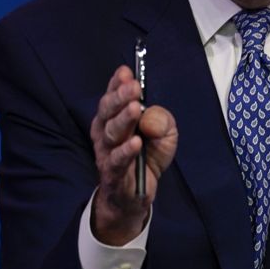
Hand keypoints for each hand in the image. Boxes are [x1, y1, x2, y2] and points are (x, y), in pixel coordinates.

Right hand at [88, 65, 177, 244]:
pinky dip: (126, 151)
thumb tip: (149, 114)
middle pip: (108, 111)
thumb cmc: (146, 158)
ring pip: (110, 133)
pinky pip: (117, 161)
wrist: (135, 196)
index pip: (112, 97)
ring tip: (134, 108)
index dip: (117, 84)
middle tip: (133, 86)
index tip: (127, 71)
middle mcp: (105, 132)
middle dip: (120, 96)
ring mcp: (106, 153)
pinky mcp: (113, 174)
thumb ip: (161, 120)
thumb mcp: (164, 135)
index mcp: (114, 118)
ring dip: (122, 120)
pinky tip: (135, 142)